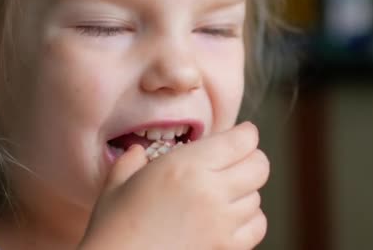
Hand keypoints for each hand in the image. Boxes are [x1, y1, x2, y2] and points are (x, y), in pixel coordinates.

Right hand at [79, 122, 269, 249]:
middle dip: (251, 159)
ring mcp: (222, 223)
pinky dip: (249, 220)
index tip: (242, 134)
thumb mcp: (117, 184)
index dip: (246, 134)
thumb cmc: (113, 228)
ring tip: (225, 192)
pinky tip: (229, 218)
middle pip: (260, 165)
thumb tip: (139, 151)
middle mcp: (210, 191)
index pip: (243, 140)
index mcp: (186, 166)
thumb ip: (132, 160)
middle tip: (236, 161)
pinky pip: (258, 226)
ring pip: (258, 196)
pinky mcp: (226, 248)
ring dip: (246, 191)